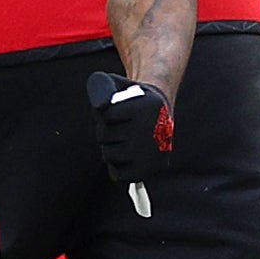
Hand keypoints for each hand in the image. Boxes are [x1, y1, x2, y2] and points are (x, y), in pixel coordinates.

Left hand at [86, 70, 175, 185]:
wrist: (160, 112)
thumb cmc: (132, 98)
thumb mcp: (116, 84)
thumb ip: (101, 87)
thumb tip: (99, 106)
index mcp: (144, 107)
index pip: (106, 115)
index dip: (105, 114)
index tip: (117, 110)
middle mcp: (151, 130)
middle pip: (105, 136)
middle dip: (105, 130)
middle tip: (117, 126)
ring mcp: (153, 151)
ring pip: (109, 154)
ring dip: (109, 147)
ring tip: (120, 140)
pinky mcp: (154, 168)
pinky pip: (120, 174)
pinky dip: (116, 167)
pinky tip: (123, 156)